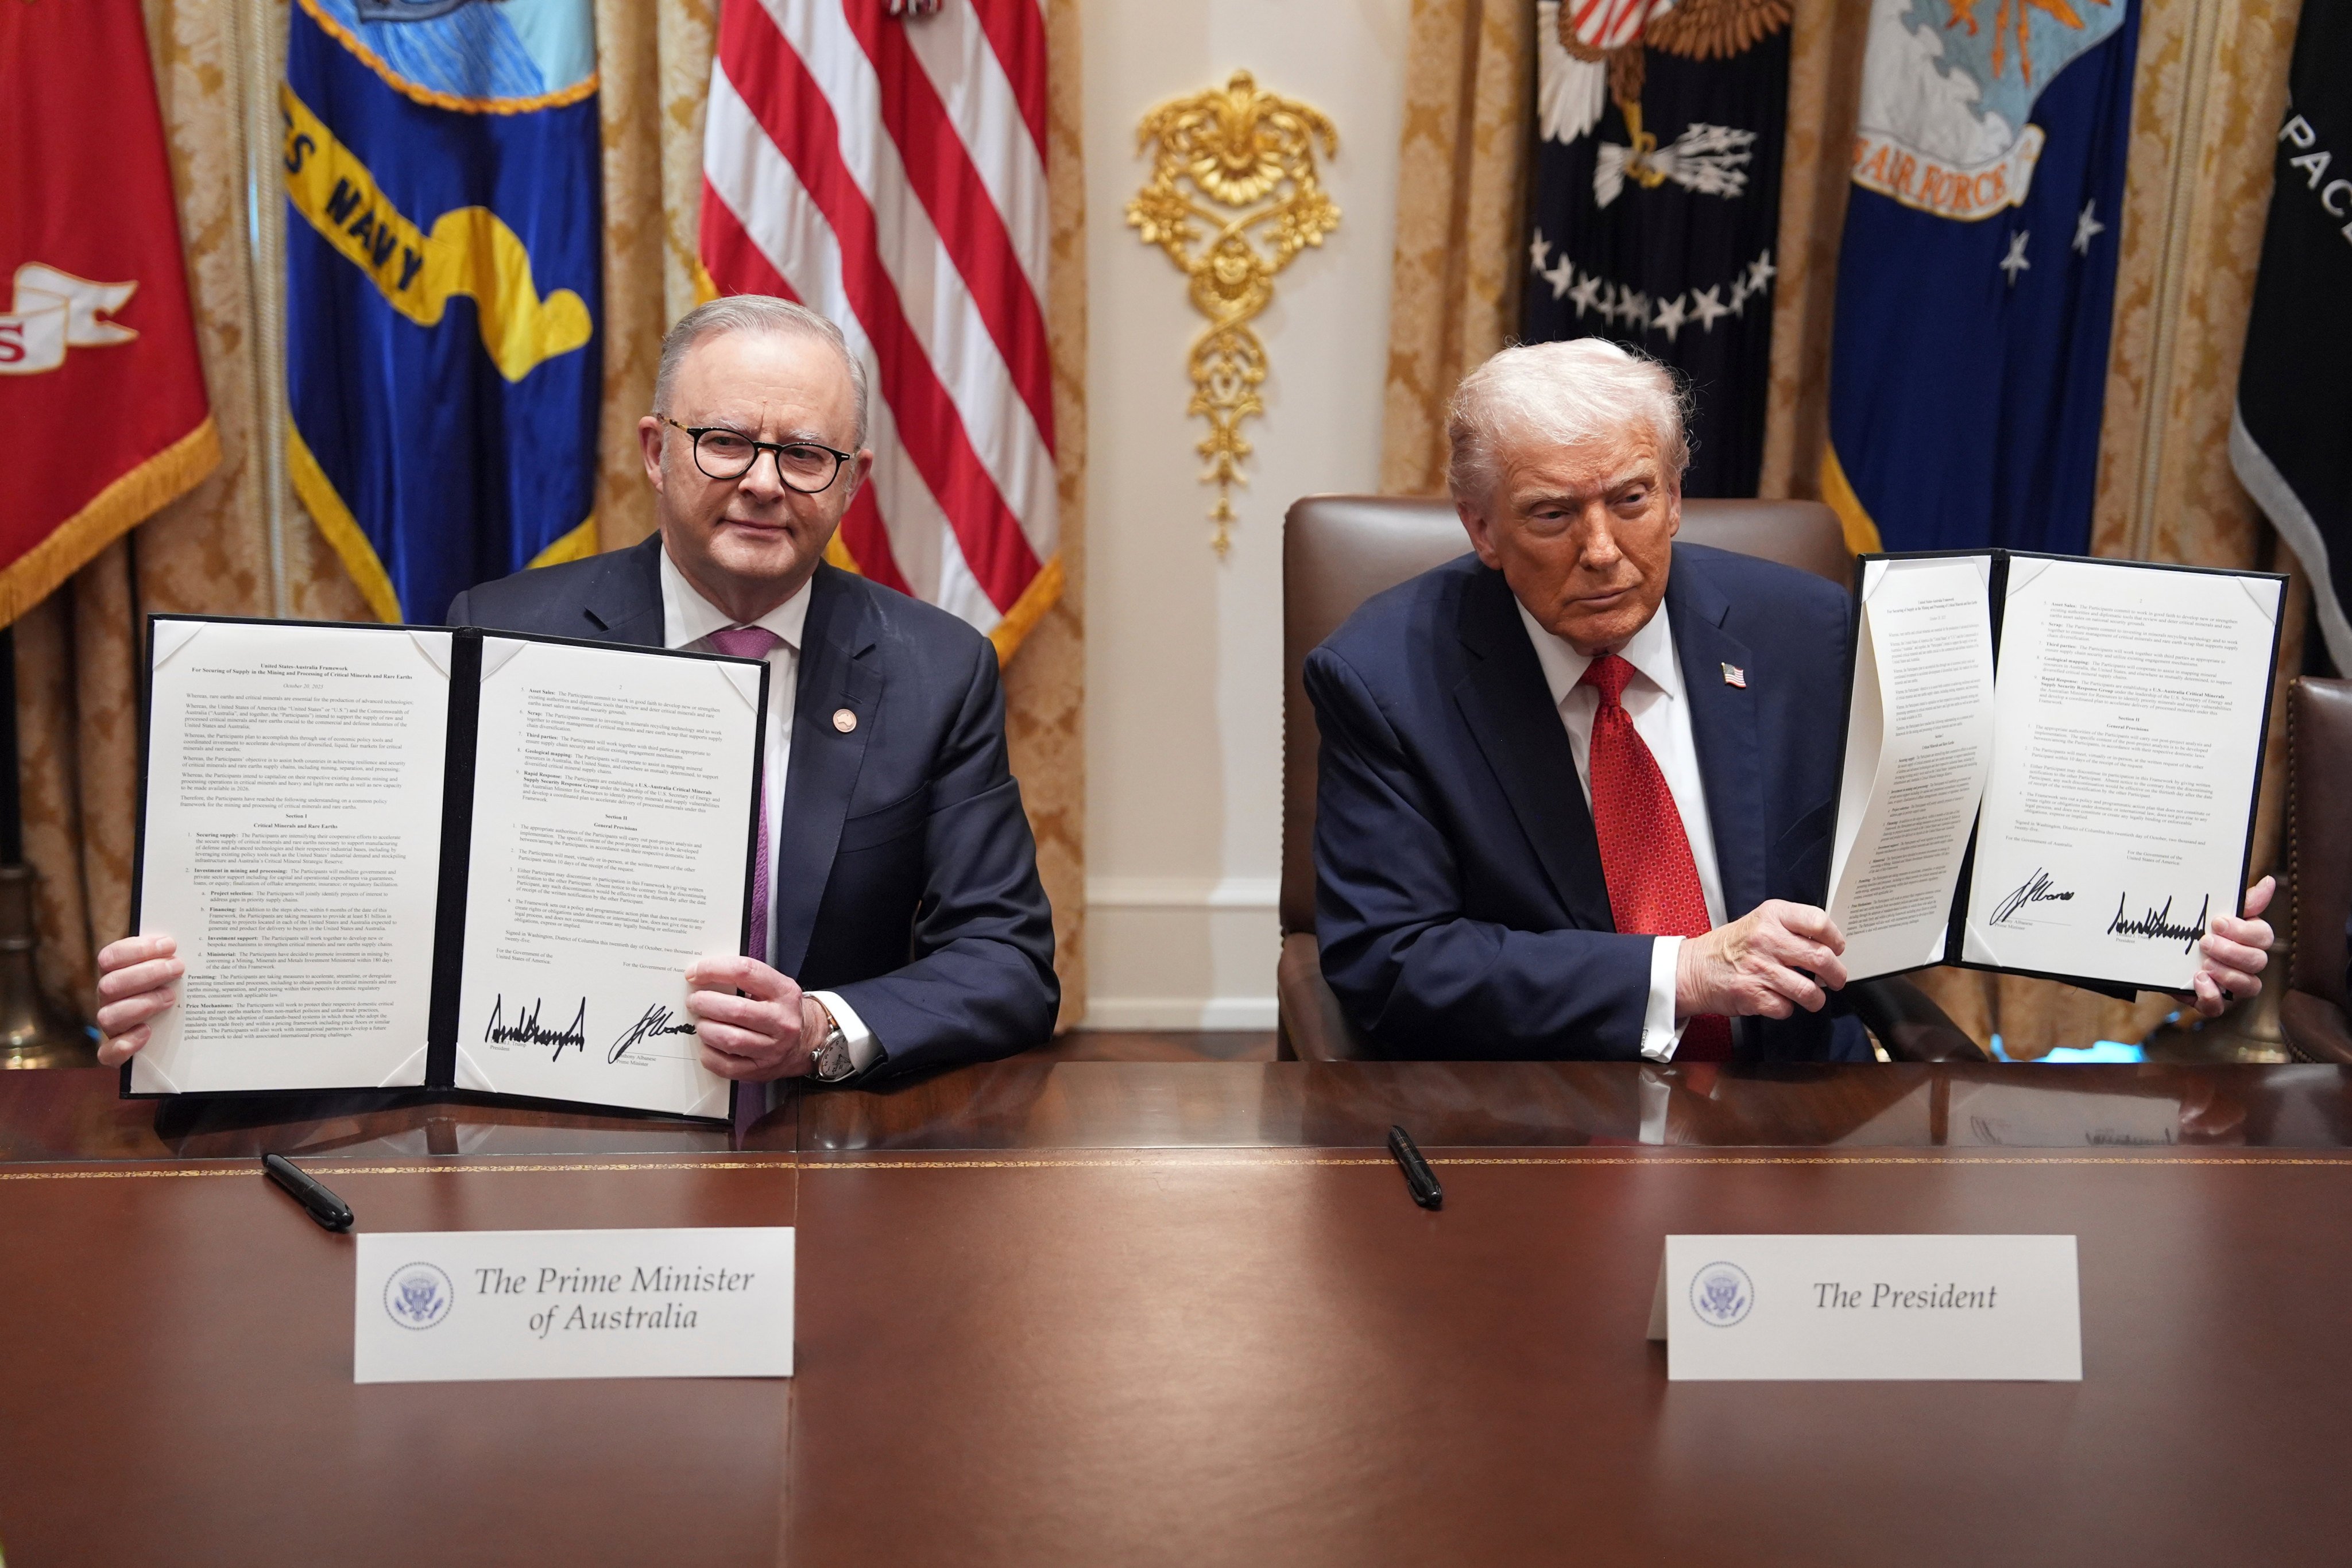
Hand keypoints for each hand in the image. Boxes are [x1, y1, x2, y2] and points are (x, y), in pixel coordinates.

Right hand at [94, 934, 184, 1066]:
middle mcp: (109, 1000)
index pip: (110, 957)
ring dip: (141, 1004)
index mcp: (116, 975)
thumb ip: (171, 957)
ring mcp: (112, 1027)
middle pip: (110, 984)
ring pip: (108, 1016)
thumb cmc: (173, 990)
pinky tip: (147, 1033)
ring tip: (170, 997)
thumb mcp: (172, 972)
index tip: (170, 945)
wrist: (175, 1036)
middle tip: (178, 968)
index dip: (137, 949)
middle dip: (146, 973)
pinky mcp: (117, 1053)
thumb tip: (194, 937)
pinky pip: (108, 1053)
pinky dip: (125, 1044)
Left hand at [683, 954, 826, 1081]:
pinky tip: (708, 1045)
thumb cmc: (779, 1010)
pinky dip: (708, 1054)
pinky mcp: (761, 1070)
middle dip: (705, 1003)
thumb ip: (743, 979)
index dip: (713, 970)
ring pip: (729, 1039)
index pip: (745, 972)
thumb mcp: (773, 987)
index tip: (694, 972)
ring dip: (705, 1029)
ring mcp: (773, 1049)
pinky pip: (726, 1065)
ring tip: (701, 1023)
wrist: (805, 1042)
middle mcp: (782, 1021)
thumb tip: (701, 976)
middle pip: (735, 1010)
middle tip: (694, 1001)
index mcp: (785, 992)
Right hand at [1675, 900, 1848, 1019]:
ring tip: (1812, 998)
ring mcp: (1759, 968)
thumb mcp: (1760, 921)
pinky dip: (1787, 1009)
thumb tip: (1829, 945)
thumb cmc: (1732, 947)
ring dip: (1816, 999)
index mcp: (1772, 916)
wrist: (1694, 968)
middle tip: (1835, 979)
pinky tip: (1780, 1001)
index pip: (1819, 922)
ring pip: (1808, 990)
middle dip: (1836, 975)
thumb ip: (1792, 927)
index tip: (1836, 949)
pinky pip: (1786, 1008)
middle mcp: (1767, 939)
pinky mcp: (1752, 994)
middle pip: (1821, 958)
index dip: (1835, 939)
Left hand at [2189, 875, 2273, 1018]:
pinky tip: (2198, 980)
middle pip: (2258, 961)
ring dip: (2227, 974)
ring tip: (2204, 964)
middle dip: (2232, 951)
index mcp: (2249, 940)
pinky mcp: (2211, 1002)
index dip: (2244, 931)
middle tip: (2206, 942)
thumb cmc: (2196, 930)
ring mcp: (2232, 986)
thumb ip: (2242, 901)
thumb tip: (2269, 882)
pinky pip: (2218, 1008)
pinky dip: (2210, 996)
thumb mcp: (2213, 913)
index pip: (2263, 937)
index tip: (2217, 922)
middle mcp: (2246, 965)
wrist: (2160, 952)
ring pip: (2249, 986)